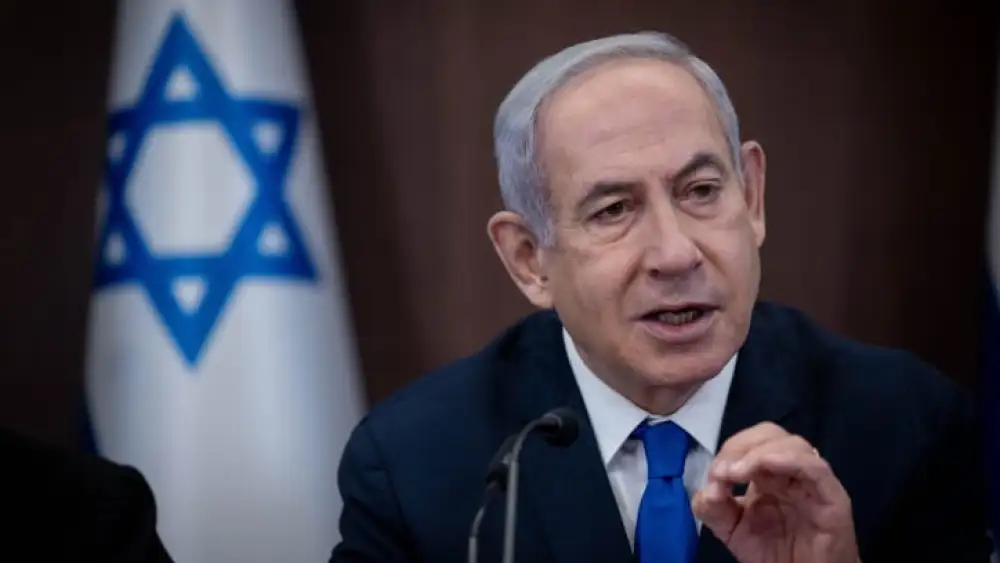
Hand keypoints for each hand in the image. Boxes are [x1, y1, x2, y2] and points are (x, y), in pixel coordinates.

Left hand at [691, 422, 859, 562]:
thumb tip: (706, 488)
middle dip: (741, 446)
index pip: (749, 443)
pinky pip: (816, 468)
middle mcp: (791, 472)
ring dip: (759, 452)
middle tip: (724, 471)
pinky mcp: (834, 498)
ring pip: (794, 445)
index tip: (713, 475)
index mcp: (768, 474)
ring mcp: (813, 483)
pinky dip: (789, 459)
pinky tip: (767, 463)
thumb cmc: (774, 554)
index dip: (729, 451)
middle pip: (770, 434)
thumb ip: (712, 508)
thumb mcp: (731, 529)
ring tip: (737, 473)